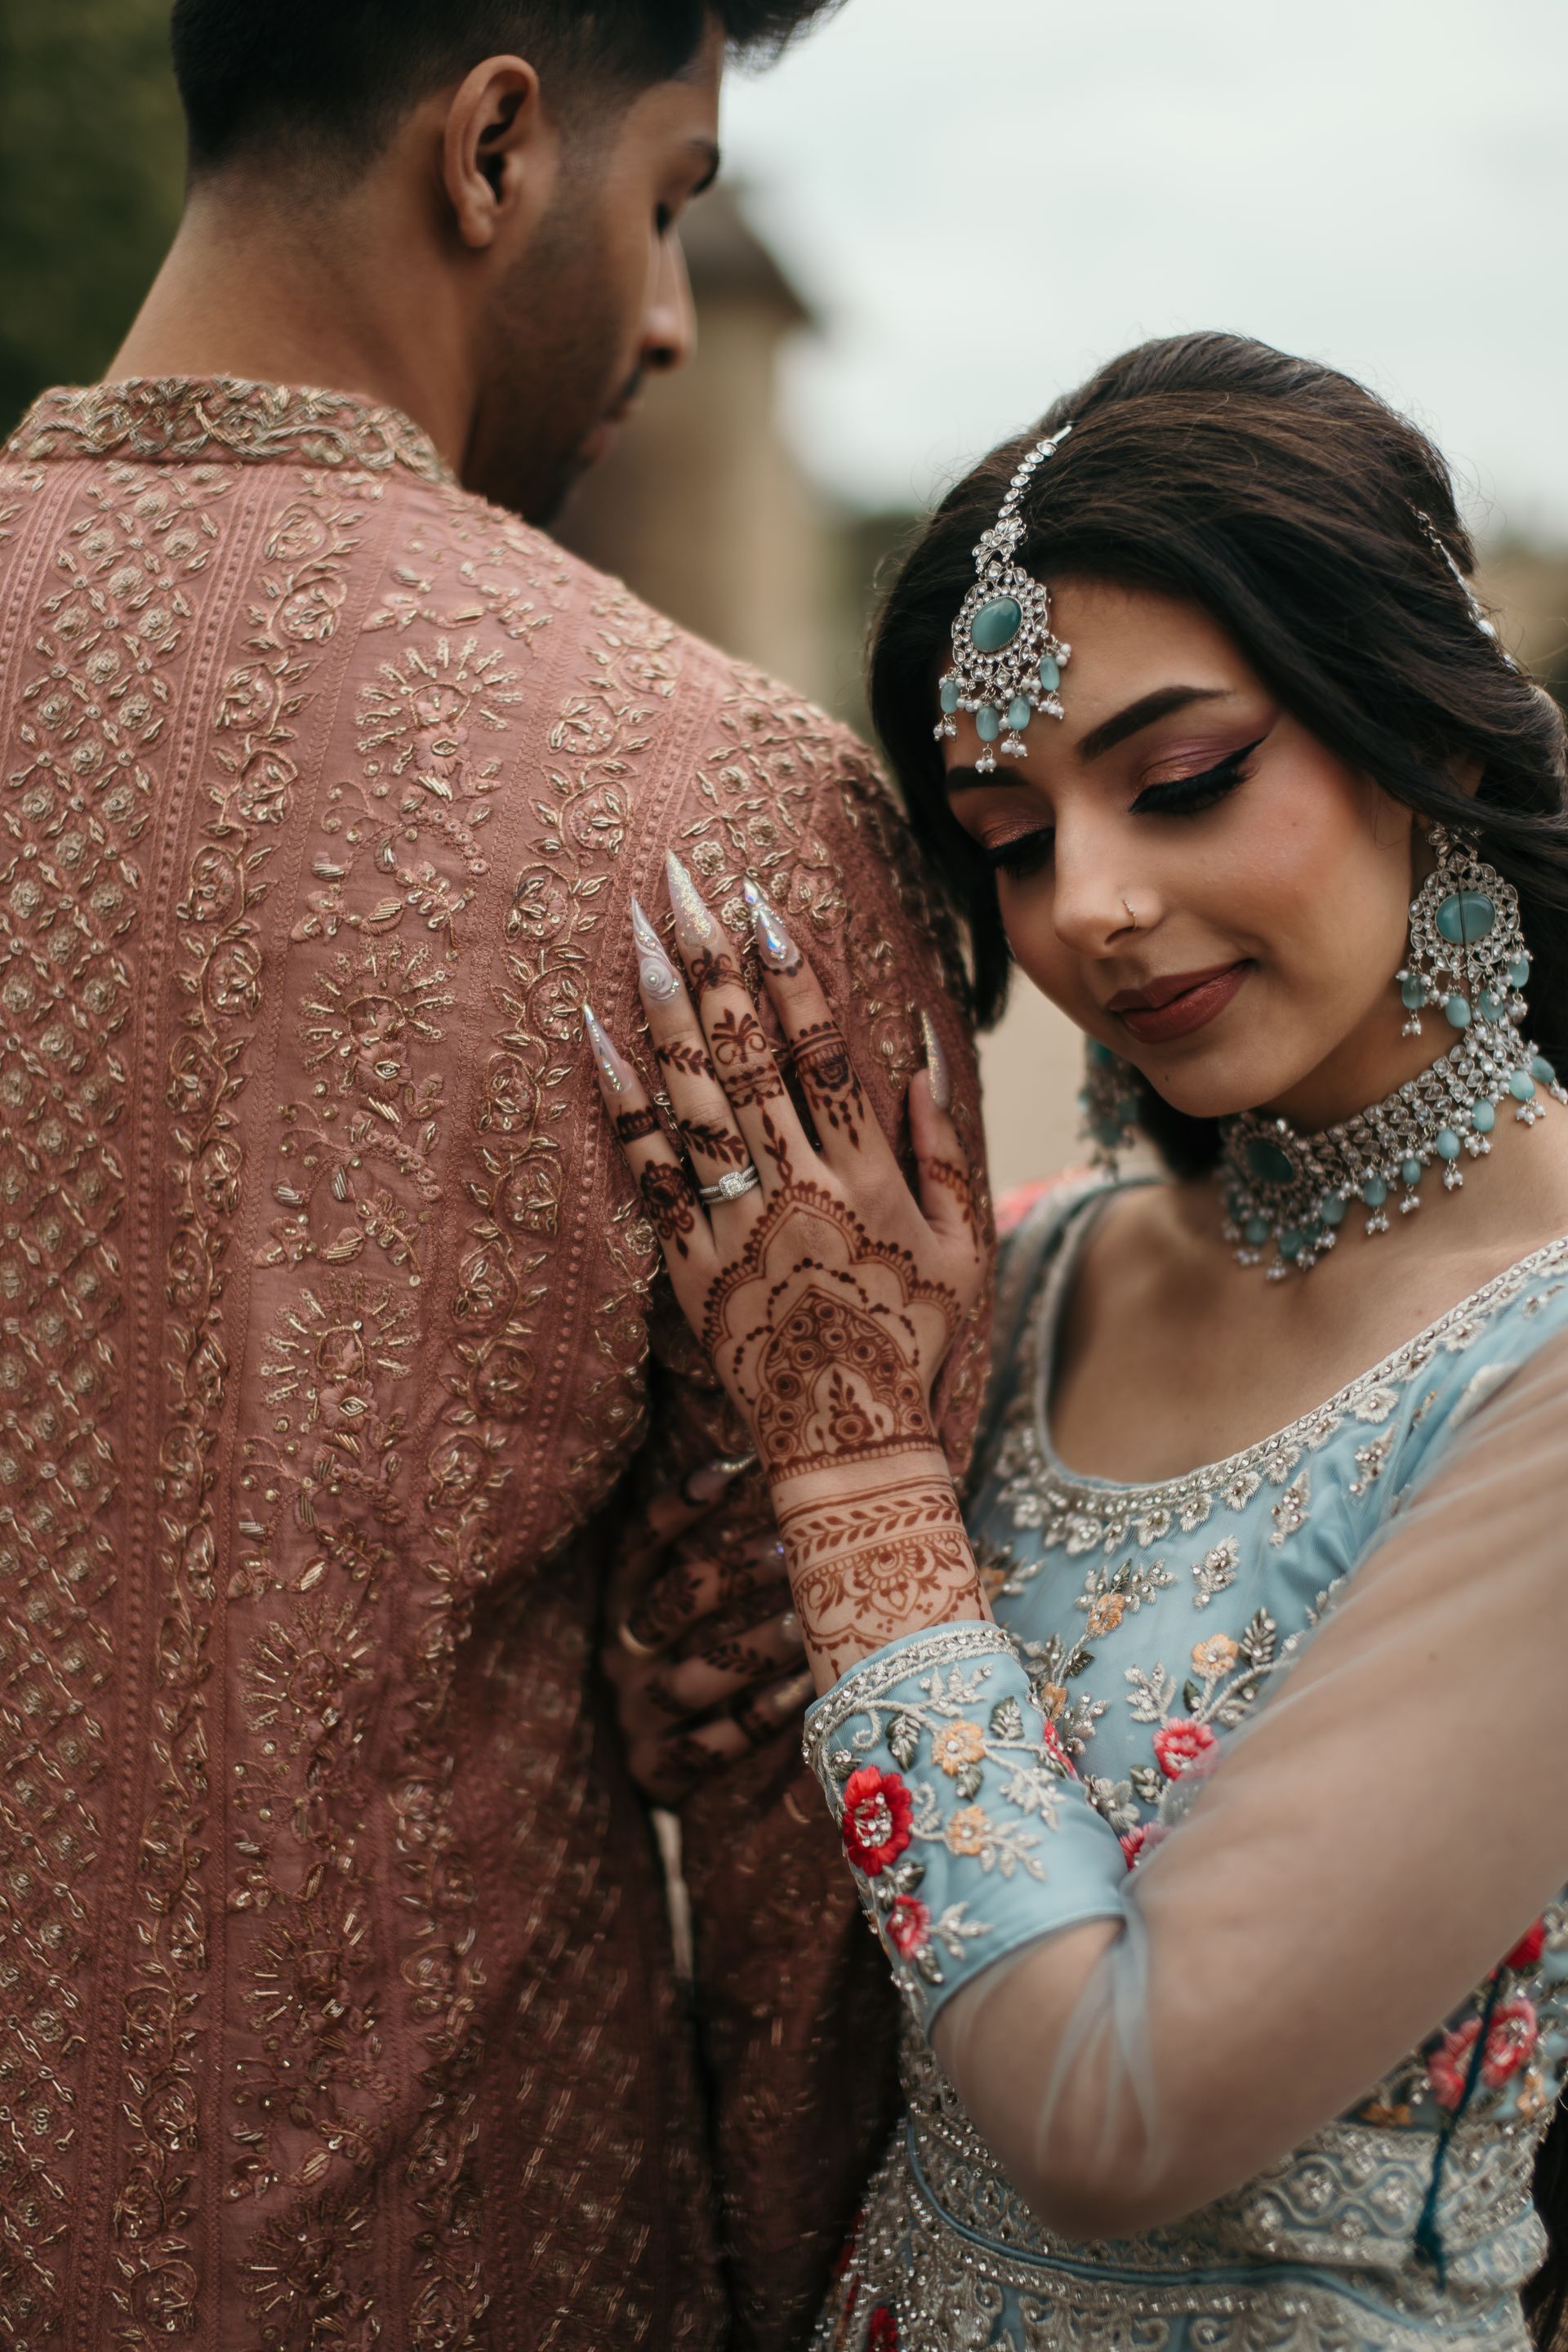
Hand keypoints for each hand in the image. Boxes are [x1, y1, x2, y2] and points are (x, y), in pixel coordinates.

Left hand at [588, 859, 988, 1681]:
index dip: (791, 974)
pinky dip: (621, 1103)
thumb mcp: (965, 1248)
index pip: (823, 1053)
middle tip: (679, 883)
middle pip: (746, 1055)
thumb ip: (944, 1151)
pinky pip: (647, 1170)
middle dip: (712, 961)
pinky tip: (596, 1038)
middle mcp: (799, 1188)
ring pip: (693, 1098)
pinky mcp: (690, 1263)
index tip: (764, 904)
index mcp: (869, 1179)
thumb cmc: (913, 1343)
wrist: (850, 1444)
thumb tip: (920, 1055)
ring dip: (662, 1008)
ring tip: (635, 933)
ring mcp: (738, 1224)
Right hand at [602, 1468, 812, 1807]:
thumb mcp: (667, 1611)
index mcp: (616, 1605)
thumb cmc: (673, 1662)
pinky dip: (762, 1717)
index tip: (734, 1464)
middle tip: (791, 1547)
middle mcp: (619, 1655)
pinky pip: (715, 1744)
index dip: (679, 1505)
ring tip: (805, 1622)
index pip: (637, 1545)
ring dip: (755, 1647)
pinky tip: (805, 1691)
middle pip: (671, 1606)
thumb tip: (763, 1464)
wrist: (634, 1769)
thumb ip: (699, 1559)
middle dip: (733, 1574)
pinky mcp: (660, 1770)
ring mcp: (636, 1715)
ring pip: (697, 1677)